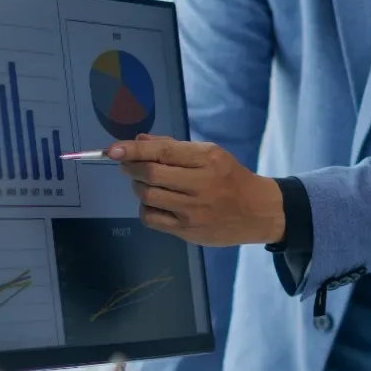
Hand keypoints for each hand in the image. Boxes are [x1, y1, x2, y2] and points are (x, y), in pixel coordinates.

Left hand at [107, 136, 285, 245]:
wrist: (257, 212)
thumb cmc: (231, 178)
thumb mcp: (211, 154)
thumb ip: (174, 147)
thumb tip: (139, 140)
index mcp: (207, 159)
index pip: (162, 152)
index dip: (133, 150)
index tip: (113, 149)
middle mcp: (200, 184)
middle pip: (150, 174)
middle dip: (131, 167)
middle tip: (128, 165)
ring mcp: (193, 210)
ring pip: (147, 196)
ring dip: (138, 187)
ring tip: (145, 183)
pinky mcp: (187, 231)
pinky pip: (151, 218)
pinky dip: (145, 207)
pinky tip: (154, 202)